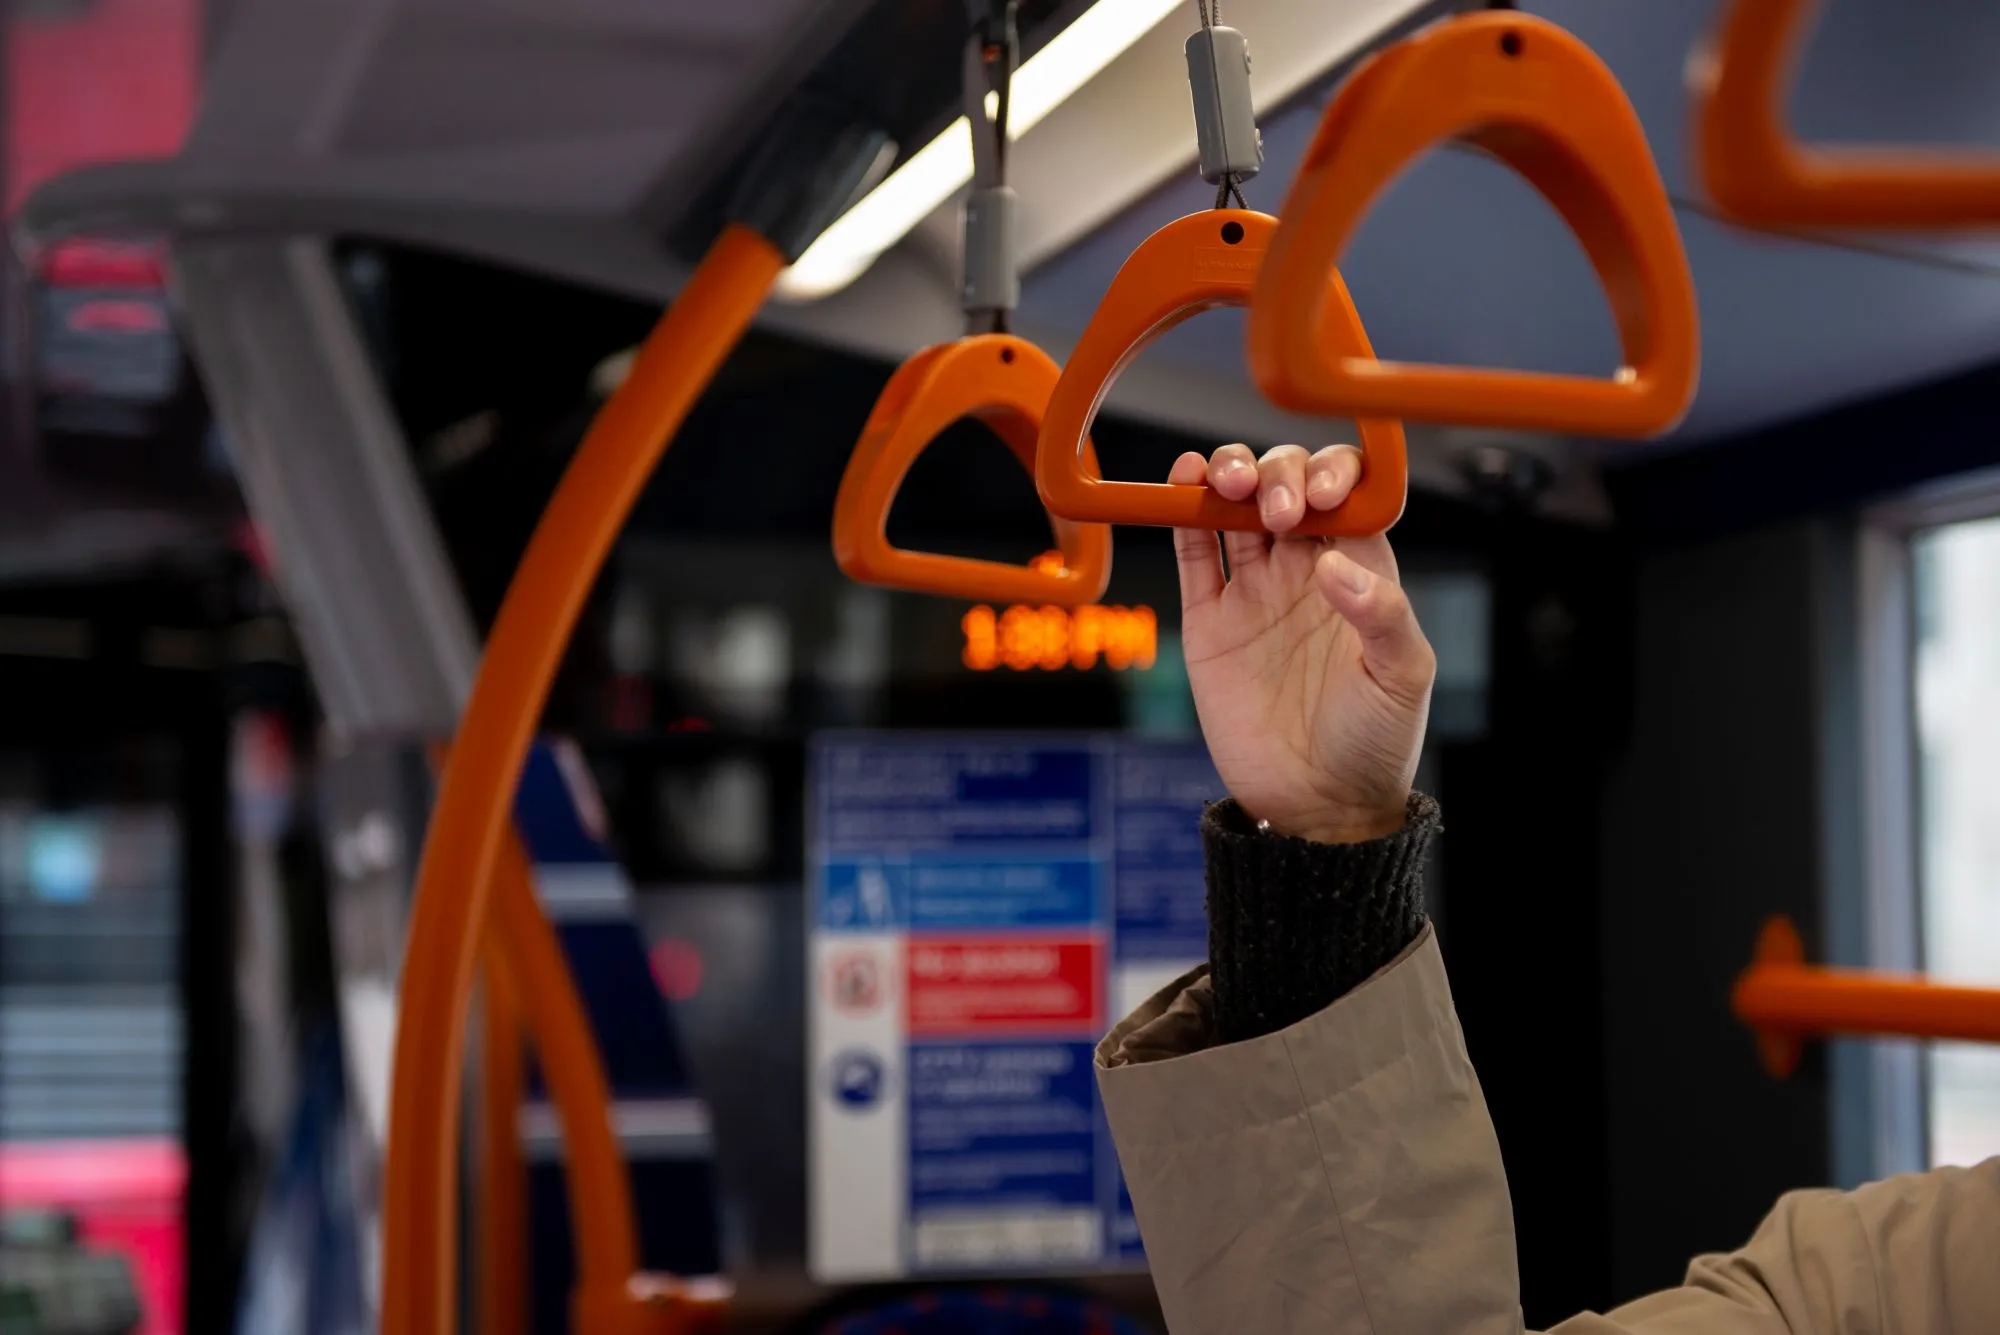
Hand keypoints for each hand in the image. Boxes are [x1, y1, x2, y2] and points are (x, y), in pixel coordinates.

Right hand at [1171, 443, 1435, 844]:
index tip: (1322, 494)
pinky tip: (1183, 484)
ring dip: (1229, 476)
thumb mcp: (1403, 676)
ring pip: (1236, 509)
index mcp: (1362, 574)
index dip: (1333, 474)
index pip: (1347, 495)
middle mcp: (1306, 572)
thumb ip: (1384, 613)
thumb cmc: (1376, 744)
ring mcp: (1255, 593)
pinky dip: (1183, 513)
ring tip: (1224, 480)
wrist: (1317, 806)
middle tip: (1277, 510)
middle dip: (1278, 474)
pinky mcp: (1211, 621)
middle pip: (1286, 487)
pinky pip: (1193, 555)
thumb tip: (1333, 564)